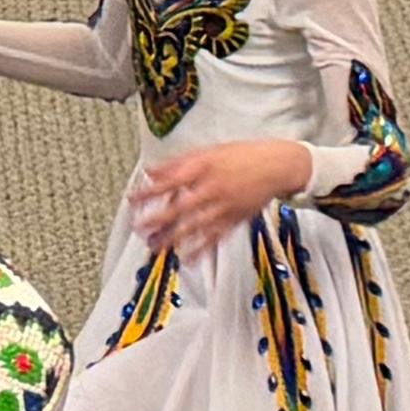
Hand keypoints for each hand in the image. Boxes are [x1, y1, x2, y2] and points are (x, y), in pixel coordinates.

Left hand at [125, 141, 314, 257]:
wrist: (278, 166)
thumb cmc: (242, 155)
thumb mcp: (207, 151)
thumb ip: (177, 162)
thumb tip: (151, 170)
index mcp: (203, 169)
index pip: (169, 182)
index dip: (149, 191)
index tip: (132, 199)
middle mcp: (212, 189)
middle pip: (180, 207)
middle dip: (157, 219)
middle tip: (138, 228)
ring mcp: (224, 207)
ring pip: (195, 226)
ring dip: (173, 238)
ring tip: (154, 247)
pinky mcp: (234, 220)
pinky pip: (215, 237)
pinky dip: (201, 249)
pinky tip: (187, 259)